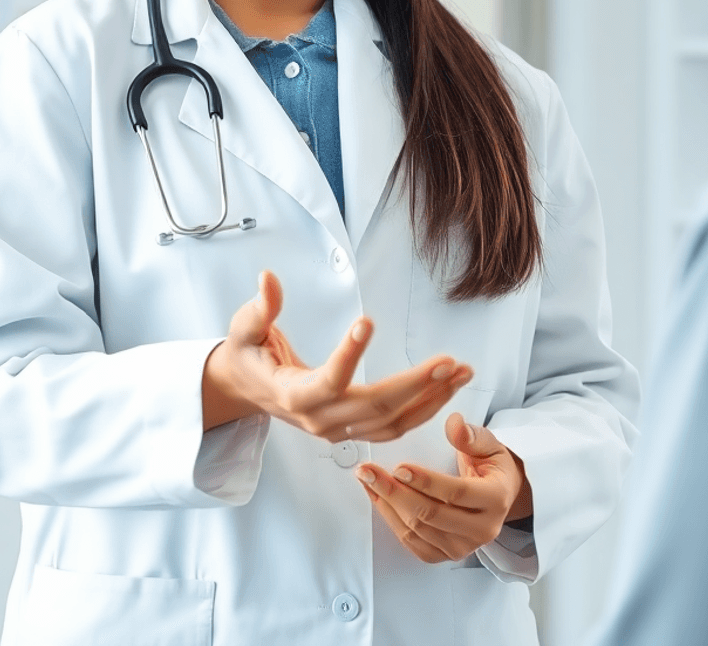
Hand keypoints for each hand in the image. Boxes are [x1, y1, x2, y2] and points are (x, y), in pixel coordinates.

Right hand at [202, 270, 473, 442]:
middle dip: (416, 385)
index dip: (348, 354)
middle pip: (374, 407)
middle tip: (450, 361)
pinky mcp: (351, 429)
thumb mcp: (244, 330)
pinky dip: (424, 410)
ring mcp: (338, 429)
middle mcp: (320, 420)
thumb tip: (268, 278)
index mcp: (293, 395)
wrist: (245, 390)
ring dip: (432, 399)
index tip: (367, 321)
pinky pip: (394, 427)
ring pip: (392, 423)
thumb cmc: (247, 355)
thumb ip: (260, 308)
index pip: (327, 380)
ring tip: (463, 372)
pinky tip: (448, 388)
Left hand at [355, 412, 532, 562]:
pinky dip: (391, 520)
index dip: (426, 482)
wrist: (501, 496)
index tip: (399, 468)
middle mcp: (482, 529)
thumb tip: (454, 424)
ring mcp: (463, 547)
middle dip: (394, 492)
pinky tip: (378, 499)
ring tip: (368, 480)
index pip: (456, 493)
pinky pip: (413, 543)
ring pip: (417, 530)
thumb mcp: (489, 445)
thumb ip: (471, 435)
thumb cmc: (493, 468)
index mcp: (495, 499)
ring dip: (387, 505)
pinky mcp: (446, 555)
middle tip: (369, 472)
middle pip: (431, 515)